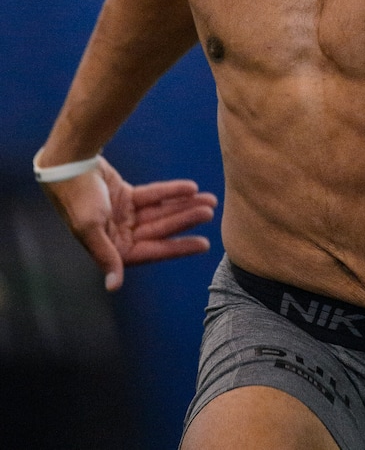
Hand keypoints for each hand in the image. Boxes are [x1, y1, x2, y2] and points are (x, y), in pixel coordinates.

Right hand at [42, 157, 217, 290]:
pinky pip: (154, 196)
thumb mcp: (90, 228)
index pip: (153, 250)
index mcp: (112, 249)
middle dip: (186, 219)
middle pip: (161, 228)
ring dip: (184, 205)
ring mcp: (124, 216)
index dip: (178, 248)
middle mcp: (120, 235)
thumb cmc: (76, 198)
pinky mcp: (126, 198)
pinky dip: (171, 192)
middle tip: (210, 211)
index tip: (204, 244)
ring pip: (161, 212)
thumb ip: (106, 256)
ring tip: (209, 199)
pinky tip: (190, 188)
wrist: (67, 164)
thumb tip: (113, 286)